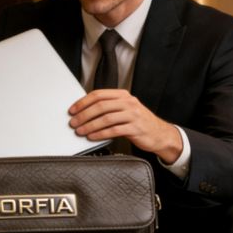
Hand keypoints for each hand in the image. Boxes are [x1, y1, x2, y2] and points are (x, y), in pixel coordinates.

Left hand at [68, 89, 182, 163]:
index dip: (83, 102)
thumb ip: (109, 107)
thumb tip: (85, 110)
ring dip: (90, 125)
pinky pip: (113, 130)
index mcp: (123, 95)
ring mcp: (133, 115)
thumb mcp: (125, 109)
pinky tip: (92, 137)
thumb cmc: (139, 122)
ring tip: (80, 131)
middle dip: (83, 115)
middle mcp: (128, 103)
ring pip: (106, 118)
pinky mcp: (135, 128)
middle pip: (100, 106)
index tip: (73, 110)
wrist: (160, 134)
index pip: (99, 94)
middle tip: (73, 122)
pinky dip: (100, 134)